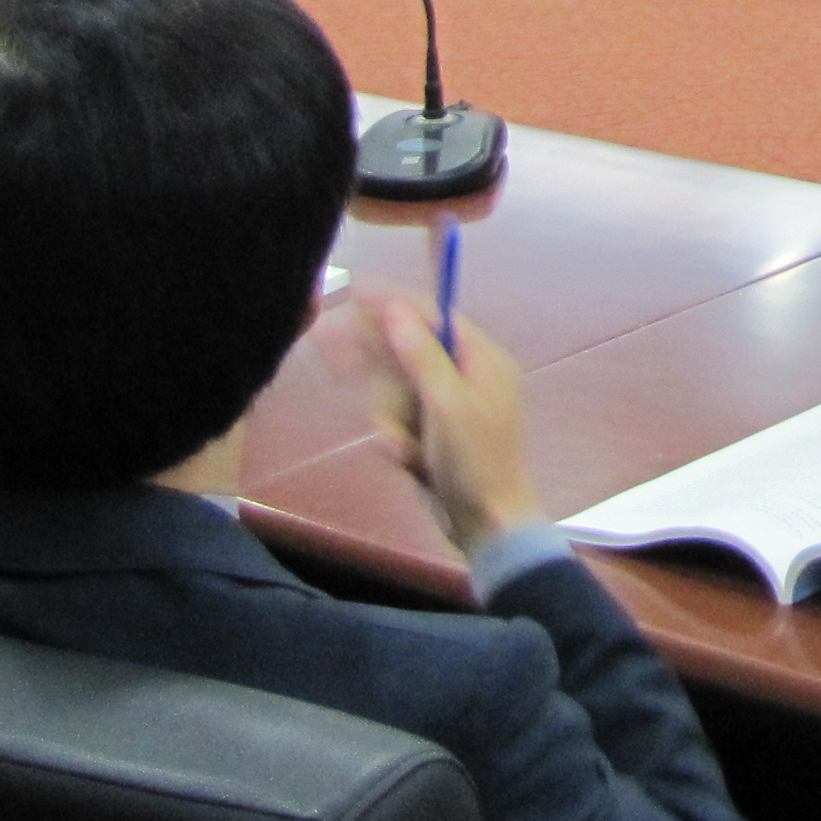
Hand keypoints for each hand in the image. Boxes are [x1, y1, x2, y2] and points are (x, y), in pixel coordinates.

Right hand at [346, 297, 547, 558]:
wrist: (488, 527)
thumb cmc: (475, 462)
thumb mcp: (448, 404)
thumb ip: (421, 354)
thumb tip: (397, 309)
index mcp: (484, 360)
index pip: (435, 316)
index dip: (395, 304)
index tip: (355, 292)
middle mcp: (468, 376)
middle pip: (409, 351)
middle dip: (378, 367)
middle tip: (331, 353)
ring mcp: (449, 407)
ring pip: (398, 391)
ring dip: (391, 419)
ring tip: (403, 449)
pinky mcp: (434, 434)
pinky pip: (401, 421)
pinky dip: (398, 439)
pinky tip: (407, 461)